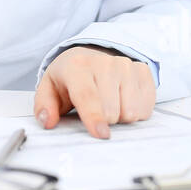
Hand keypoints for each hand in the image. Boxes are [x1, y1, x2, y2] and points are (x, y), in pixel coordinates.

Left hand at [33, 45, 154, 138]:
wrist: (90, 55)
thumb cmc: (69, 77)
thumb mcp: (49, 89)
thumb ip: (44, 106)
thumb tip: (47, 121)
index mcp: (77, 66)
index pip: (88, 96)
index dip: (94, 117)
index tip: (101, 134)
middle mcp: (105, 63)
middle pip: (111, 111)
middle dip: (103, 120)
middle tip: (95, 109)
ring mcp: (126, 66)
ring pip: (131, 111)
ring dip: (120, 116)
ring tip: (108, 103)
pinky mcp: (143, 71)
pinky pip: (146, 107)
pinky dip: (136, 110)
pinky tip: (123, 99)